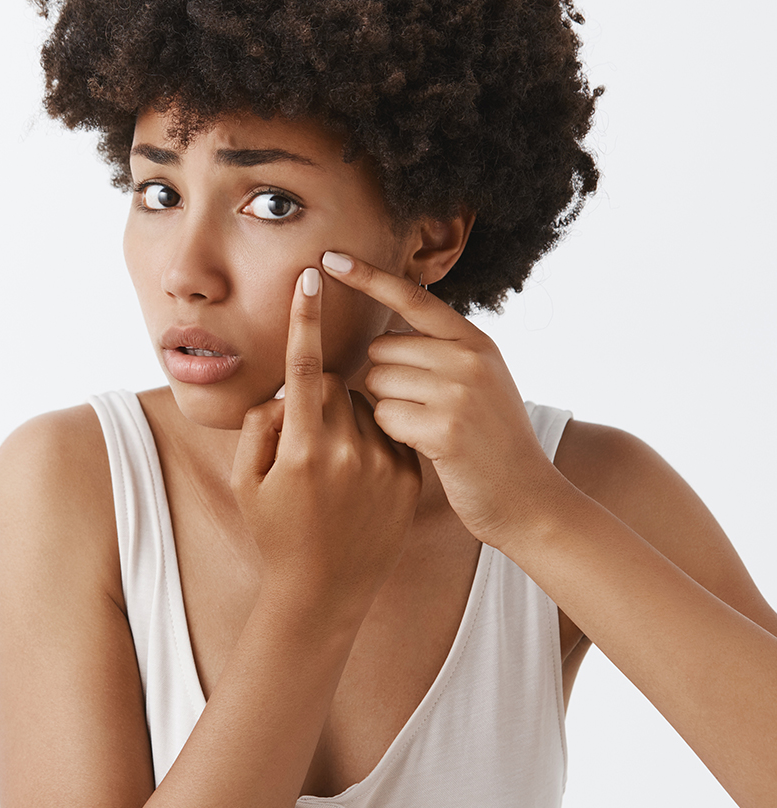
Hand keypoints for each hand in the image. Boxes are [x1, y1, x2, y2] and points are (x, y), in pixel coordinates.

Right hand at [230, 268, 420, 614]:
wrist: (324, 592)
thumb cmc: (275, 535)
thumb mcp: (246, 482)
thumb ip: (260, 427)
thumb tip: (285, 393)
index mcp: (302, 448)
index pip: (305, 366)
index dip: (305, 319)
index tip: (312, 278)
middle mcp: (347, 451)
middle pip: (338, 385)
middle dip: (321, 398)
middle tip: (307, 441)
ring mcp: (383, 464)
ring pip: (367, 405)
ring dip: (349, 419)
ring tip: (333, 470)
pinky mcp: (409, 477)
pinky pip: (391, 430)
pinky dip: (374, 438)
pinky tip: (358, 479)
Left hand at [320, 251, 560, 547]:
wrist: (527, 498)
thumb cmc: (490, 444)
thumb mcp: (480, 383)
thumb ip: (442, 354)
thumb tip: (381, 337)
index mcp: (476, 341)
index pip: (412, 297)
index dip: (368, 277)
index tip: (331, 258)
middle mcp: (469, 358)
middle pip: (382, 348)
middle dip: (382, 378)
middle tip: (416, 410)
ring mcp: (459, 392)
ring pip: (377, 382)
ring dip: (385, 407)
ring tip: (423, 429)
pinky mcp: (444, 428)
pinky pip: (383, 416)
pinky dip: (391, 434)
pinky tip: (421, 446)